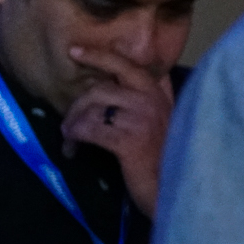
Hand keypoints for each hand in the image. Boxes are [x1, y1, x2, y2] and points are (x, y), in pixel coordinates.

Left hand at [61, 45, 174, 217]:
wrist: (175, 193)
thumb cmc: (166, 162)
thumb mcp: (163, 124)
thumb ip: (147, 101)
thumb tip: (112, 84)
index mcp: (160, 96)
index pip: (128, 66)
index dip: (100, 56)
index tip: (75, 50)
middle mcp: (153, 102)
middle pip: (101, 88)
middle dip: (77, 106)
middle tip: (68, 124)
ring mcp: (143, 119)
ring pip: (92, 108)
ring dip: (73, 124)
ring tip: (69, 139)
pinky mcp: (130, 140)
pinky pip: (89, 129)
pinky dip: (74, 139)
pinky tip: (72, 150)